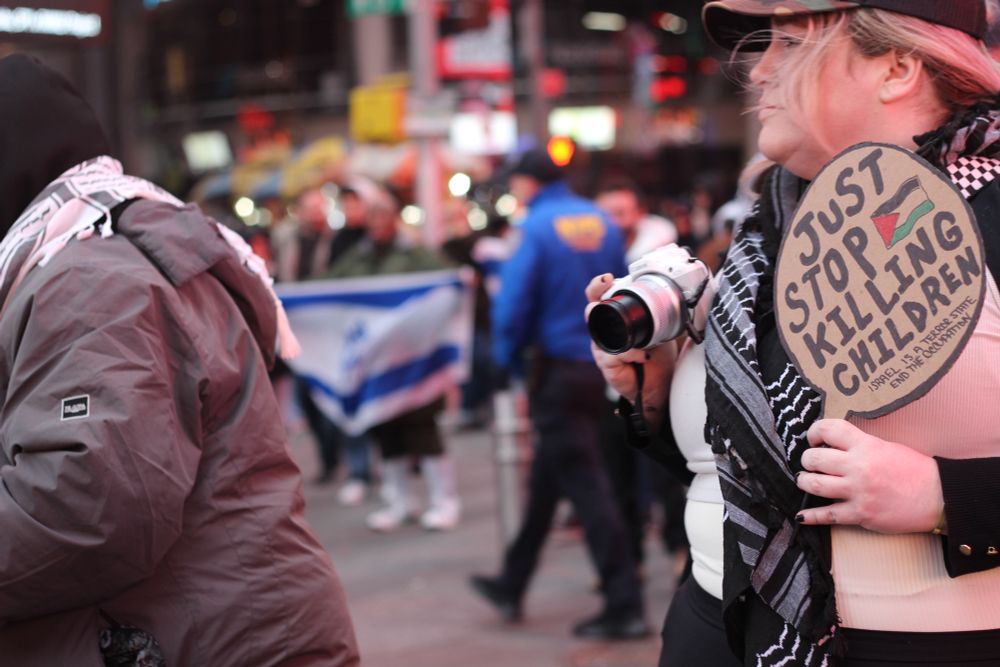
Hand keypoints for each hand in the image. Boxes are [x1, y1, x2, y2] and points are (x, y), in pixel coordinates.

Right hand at [584, 273, 676, 428]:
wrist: (659, 385)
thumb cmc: (657, 357)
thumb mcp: (660, 330)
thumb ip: (658, 315)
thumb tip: (671, 297)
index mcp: (615, 320)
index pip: (600, 298)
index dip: (598, 286)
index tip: (607, 278)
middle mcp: (605, 332)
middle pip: (590, 310)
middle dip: (595, 294)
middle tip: (606, 285)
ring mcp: (602, 349)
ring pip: (598, 330)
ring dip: (616, 327)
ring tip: (633, 333)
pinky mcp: (606, 364)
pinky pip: (613, 354)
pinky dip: (631, 353)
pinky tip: (644, 357)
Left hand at [796, 419, 943, 533]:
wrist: (939, 497)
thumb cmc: (915, 470)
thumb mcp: (887, 447)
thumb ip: (860, 445)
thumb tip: (834, 444)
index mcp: (866, 446)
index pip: (828, 429)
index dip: (814, 432)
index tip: (814, 439)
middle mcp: (858, 467)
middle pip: (814, 459)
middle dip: (807, 460)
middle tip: (810, 463)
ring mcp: (857, 492)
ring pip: (814, 484)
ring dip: (804, 482)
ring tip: (806, 481)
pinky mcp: (860, 514)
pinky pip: (827, 515)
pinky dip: (810, 516)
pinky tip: (801, 516)